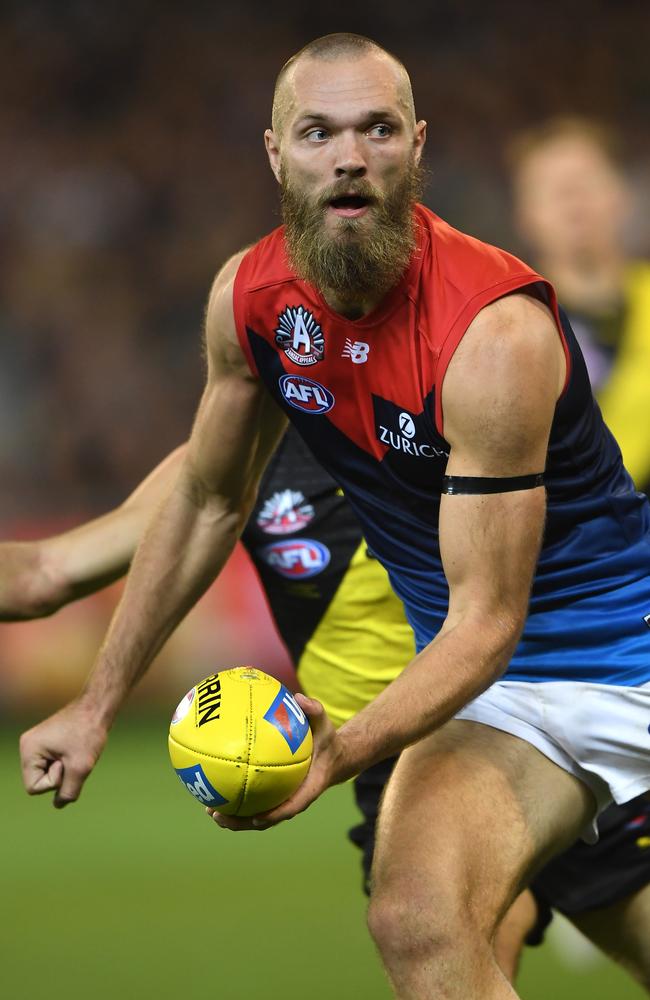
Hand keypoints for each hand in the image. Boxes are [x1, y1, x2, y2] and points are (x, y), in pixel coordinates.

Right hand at [19, 697, 109, 807]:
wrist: (98, 707)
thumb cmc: (89, 733)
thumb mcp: (81, 768)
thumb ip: (68, 792)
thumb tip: (58, 804)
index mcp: (29, 750)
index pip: (34, 788)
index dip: (55, 781)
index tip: (67, 761)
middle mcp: (28, 746)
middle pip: (39, 781)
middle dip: (61, 775)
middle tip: (74, 754)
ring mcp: (37, 744)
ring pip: (49, 774)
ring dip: (66, 769)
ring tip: (76, 750)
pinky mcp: (48, 743)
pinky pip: (54, 765)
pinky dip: (68, 762)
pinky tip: (76, 749)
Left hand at [207, 694, 342, 831]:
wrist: (334, 758)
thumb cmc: (327, 741)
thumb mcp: (325, 725)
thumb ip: (315, 711)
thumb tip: (298, 697)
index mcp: (308, 789)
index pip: (290, 808)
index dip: (272, 816)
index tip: (254, 819)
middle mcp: (292, 799)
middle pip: (265, 820)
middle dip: (240, 822)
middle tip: (218, 816)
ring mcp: (282, 800)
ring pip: (255, 816)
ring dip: (233, 818)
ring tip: (208, 811)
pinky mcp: (275, 795)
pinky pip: (254, 801)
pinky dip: (236, 801)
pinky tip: (216, 788)